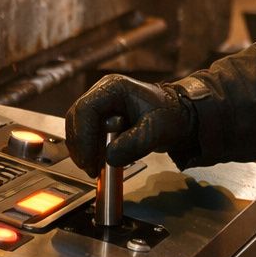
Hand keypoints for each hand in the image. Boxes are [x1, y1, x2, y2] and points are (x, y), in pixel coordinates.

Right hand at [64, 74, 194, 175]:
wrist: (179, 118)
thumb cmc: (170, 116)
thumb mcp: (156, 130)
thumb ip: (134, 144)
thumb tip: (110, 157)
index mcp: (113, 88)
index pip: (85, 110)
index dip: (83, 137)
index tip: (89, 160)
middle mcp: (102, 93)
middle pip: (76, 119)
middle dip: (81, 146)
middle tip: (90, 168)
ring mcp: (101, 106)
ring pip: (78, 129)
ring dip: (84, 151)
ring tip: (96, 168)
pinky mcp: (101, 119)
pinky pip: (86, 135)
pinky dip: (89, 151)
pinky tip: (100, 163)